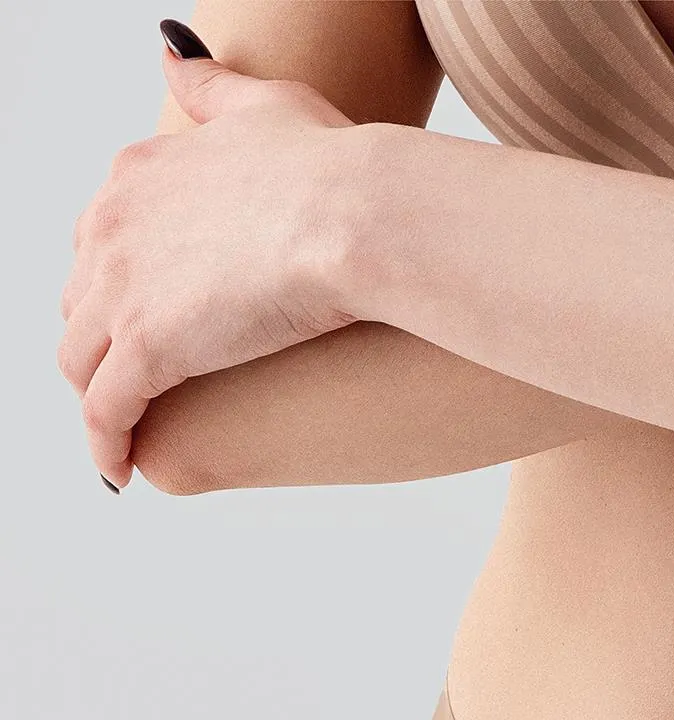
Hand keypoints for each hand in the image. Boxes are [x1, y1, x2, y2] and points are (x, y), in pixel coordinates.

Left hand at [58, 41, 363, 485]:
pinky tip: (120, 471)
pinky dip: (105, 445)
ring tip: (126, 436)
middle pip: (81, 302)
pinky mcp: (147, 349)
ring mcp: (123, 288)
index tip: (146, 322)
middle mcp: (112, 225)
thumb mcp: (262, 105)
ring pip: (81, 362)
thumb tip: (173, 59)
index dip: (120, 288)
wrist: (356, 214)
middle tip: (135, 386)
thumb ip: (211, 91)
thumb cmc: (332, 165)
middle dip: (100, 345)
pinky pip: (107, 413)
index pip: (101, 242)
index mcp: (137, 174)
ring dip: (98, 402)